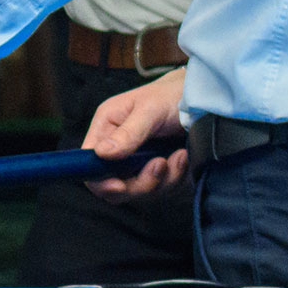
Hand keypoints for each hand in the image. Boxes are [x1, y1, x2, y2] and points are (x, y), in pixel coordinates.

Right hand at [81, 66, 189, 201]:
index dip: (99, 180)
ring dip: (162, 179)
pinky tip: (182, 157)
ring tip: (177, 156)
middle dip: (139, 183)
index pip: (88, 162)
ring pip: (140, 191)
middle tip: (160, 164)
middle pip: (114, 185)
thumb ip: (128, 133)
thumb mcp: (149, 110)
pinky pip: (161, 188)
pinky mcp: (157, 172)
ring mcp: (137, 162)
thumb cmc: (169, 96)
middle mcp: (118, 148)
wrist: (198, 99)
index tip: (120, 185)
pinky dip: (175, 177)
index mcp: (106, 128)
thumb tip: (101, 153)